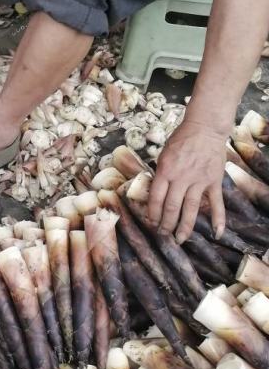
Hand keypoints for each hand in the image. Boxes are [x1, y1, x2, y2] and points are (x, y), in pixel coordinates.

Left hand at [147, 118, 227, 241]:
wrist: (205, 129)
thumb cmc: (181, 140)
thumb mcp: (163, 155)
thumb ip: (161, 173)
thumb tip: (155, 191)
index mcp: (165, 171)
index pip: (156, 198)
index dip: (153, 214)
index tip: (151, 223)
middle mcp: (181, 178)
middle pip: (171, 207)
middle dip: (166, 224)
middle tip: (163, 234)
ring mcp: (199, 181)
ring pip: (190, 209)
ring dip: (184, 226)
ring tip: (180, 239)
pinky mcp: (214, 182)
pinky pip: (216, 203)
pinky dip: (218, 219)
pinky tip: (217, 233)